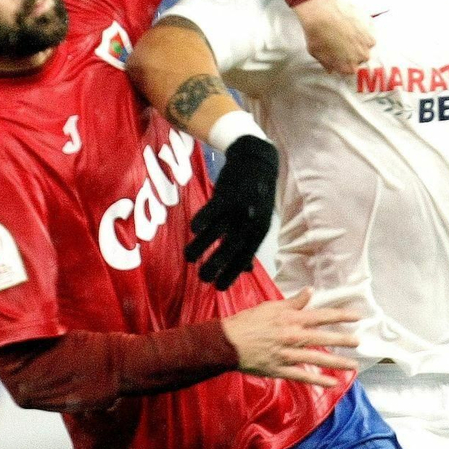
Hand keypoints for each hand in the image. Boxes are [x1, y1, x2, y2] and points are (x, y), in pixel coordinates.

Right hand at [186, 135, 278, 289]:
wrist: (257, 160)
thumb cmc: (256, 195)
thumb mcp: (260, 220)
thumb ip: (251, 243)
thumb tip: (247, 270)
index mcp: (260, 231)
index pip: (246, 257)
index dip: (232, 273)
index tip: (219, 288)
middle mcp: (251, 221)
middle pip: (232, 248)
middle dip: (216, 265)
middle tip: (202, 279)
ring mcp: (240, 207)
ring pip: (218, 231)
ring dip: (203, 246)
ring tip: (189, 258)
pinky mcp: (228, 194)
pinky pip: (213, 210)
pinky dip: (203, 220)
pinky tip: (193, 230)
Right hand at [220, 288, 360, 387]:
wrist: (227, 342)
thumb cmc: (248, 322)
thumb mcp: (271, 307)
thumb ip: (293, 302)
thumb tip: (309, 292)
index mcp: (291, 319)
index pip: (322, 315)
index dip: (341, 316)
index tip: (357, 317)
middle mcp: (293, 337)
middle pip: (323, 338)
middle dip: (343, 340)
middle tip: (359, 342)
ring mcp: (287, 355)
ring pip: (317, 359)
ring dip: (337, 362)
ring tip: (354, 365)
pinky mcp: (280, 370)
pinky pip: (303, 376)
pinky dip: (318, 380)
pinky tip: (333, 383)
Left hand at [292, 0, 374, 74]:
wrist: (321, 12)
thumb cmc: (316, 33)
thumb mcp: (316, 53)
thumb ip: (326, 63)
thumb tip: (331, 69)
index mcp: (349, 67)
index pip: (351, 69)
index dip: (345, 62)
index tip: (340, 56)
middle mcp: (361, 56)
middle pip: (361, 57)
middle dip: (354, 51)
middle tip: (344, 41)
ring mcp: (367, 41)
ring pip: (367, 44)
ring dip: (360, 39)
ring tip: (348, 31)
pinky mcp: (370, 26)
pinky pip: (370, 30)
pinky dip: (364, 27)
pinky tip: (353, 22)